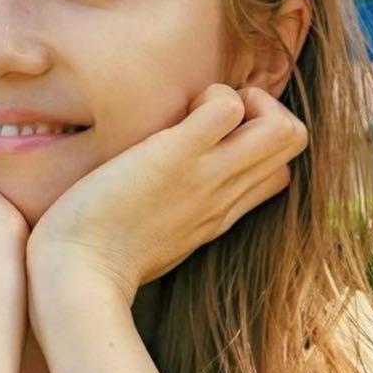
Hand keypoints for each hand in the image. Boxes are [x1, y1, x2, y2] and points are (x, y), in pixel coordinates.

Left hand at [26, 84, 308, 304]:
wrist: (77, 277)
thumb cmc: (97, 261)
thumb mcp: (152, 242)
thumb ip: (172, 215)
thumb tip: (161, 194)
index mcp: (218, 216)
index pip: (279, 173)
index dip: (255, 142)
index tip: (210, 140)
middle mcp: (224, 197)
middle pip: (295, 143)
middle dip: (263, 110)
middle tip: (209, 115)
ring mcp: (206, 177)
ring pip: (285, 129)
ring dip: (245, 99)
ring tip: (197, 111)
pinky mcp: (175, 157)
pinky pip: (227, 108)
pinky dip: (211, 95)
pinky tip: (174, 112)